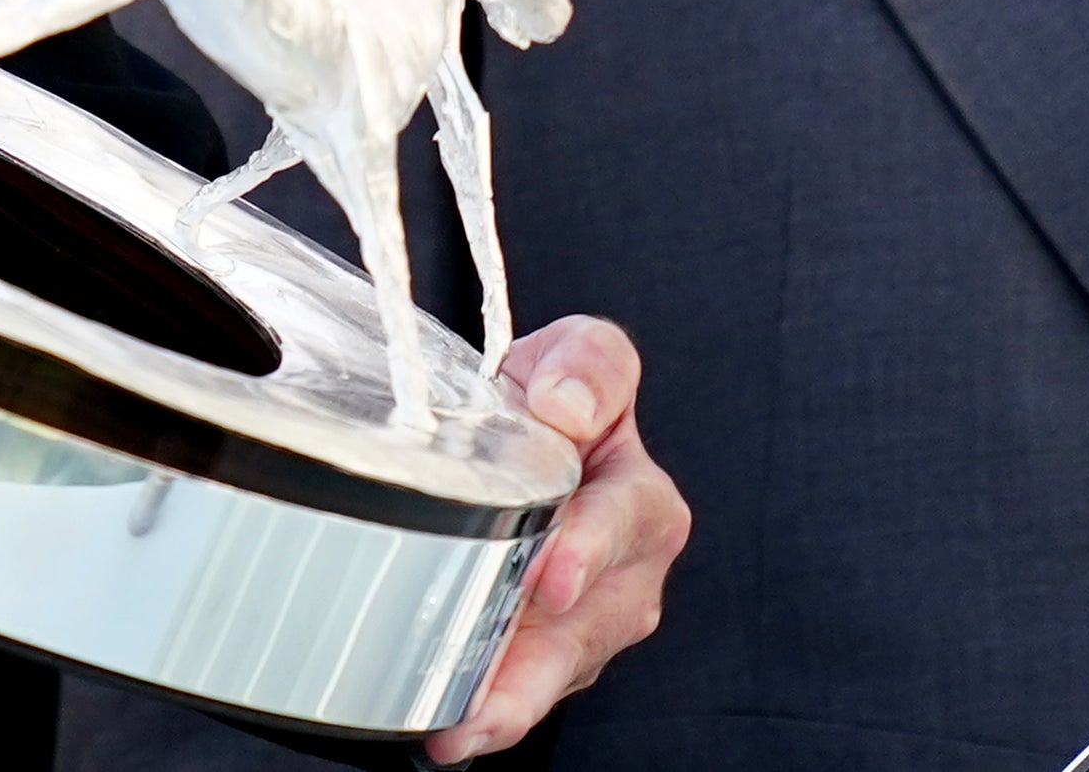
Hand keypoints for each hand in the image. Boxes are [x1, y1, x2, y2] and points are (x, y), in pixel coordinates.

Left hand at [429, 316, 686, 762]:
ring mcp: (593, 625)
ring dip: (508, 701)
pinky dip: (489, 713)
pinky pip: (529, 691)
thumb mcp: (578, 355)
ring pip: (558, 669)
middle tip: (491, 685)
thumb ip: (588, 363)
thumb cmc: (553, 399)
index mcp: (642, 497)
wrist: (525, 438)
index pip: (626, 517)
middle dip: (541, 655)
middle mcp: (630, 572)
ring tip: (460, 727)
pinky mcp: (554, 660)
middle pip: (591, 619)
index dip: (589, 546)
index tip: (551, 576)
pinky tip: (447, 733)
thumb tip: (566, 406)